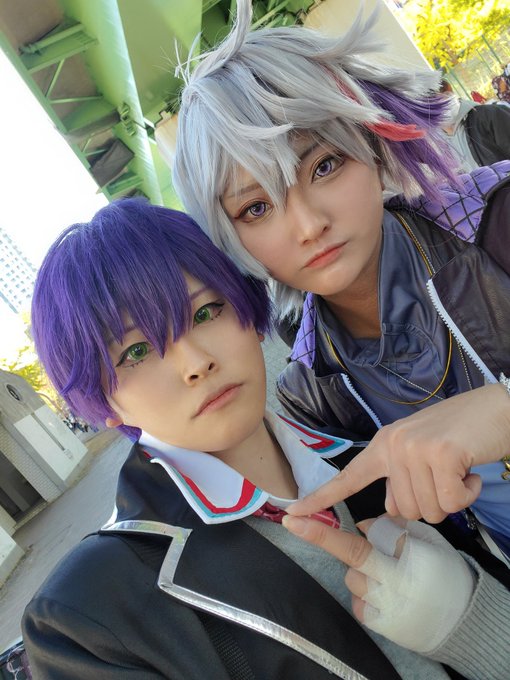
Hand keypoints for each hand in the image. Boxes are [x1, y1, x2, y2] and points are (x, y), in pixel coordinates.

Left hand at [282, 514, 474, 653]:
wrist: (461, 621)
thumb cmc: (443, 572)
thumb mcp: (427, 540)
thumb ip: (394, 528)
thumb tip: (363, 525)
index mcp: (409, 555)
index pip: (367, 536)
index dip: (331, 529)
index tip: (296, 519)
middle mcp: (394, 580)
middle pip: (352, 553)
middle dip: (323, 536)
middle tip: (299, 524)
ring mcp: (384, 604)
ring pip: (352, 577)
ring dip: (361, 571)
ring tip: (388, 576)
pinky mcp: (378, 623)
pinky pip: (358, 600)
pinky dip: (365, 592)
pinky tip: (385, 593)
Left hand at [287, 384, 509, 522]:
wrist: (496, 409)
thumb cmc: (461, 433)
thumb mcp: (420, 452)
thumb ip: (400, 477)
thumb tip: (390, 510)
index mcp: (383, 445)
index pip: (348, 477)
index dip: (321, 497)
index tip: (294, 512)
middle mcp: (393, 446)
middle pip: (401, 511)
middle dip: (430, 504)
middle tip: (446, 477)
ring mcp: (413, 449)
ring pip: (427, 510)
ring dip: (451, 499)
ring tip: (458, 469)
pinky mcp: (439, 454)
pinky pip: (451, 502)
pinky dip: (468, 494)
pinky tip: (470, 471)